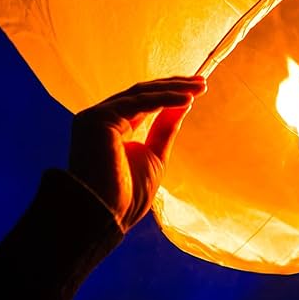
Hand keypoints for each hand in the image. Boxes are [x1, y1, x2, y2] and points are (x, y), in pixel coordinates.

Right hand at [68, 75, 205, 230]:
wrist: (106, 216)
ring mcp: (97, 117)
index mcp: (112, 128)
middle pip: (142, 93)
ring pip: (141, 93)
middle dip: (174, 86)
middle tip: (201, 83)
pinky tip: (186, 99)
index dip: (170, 93)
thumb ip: (165, 128)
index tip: (196, 91)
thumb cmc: (127, 195)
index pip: (143, 102)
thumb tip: (183, 103)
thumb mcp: (154, 155)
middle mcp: (102, 118)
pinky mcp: (98, 119)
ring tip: (198, 87)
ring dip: (172, 88)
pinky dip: (164, 99)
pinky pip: (138, 102)